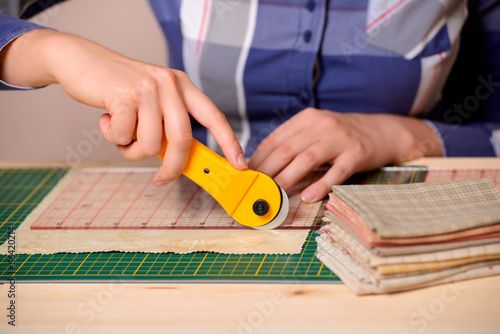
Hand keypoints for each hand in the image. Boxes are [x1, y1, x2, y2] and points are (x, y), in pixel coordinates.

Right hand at [0, 29, 246, 185]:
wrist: (82, 61)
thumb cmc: (119, 89)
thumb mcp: (153, 102)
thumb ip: (168, 126)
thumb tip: (182, 161)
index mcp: (182, 86)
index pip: (213, 117)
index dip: (229, 143)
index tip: (240, 164)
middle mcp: (169, 84)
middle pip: (182, 141)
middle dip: (172, 168)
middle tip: (160, 179)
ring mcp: (147, 88)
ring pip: (149, 145)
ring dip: (131, 149)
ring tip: (121, 131)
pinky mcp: (123, 95)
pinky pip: (124, 138)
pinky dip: (113, 138)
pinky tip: (106, 119)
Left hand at [248, 108, 441, 201]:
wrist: (382, 131)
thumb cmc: (342, 136)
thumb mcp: (316, 131)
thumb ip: (293, 144)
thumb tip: (263, 166)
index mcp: (306, 119)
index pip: (275, 139)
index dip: (257, 158)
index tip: (246, 175)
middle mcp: (321, 125)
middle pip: (287, 149)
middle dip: (267, 171)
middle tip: (254, 189)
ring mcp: (339, 138)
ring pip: (307, 159)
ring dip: (287, 179)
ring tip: (274, 195)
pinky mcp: (356, 154)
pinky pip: (336, 172)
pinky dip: (320, 185)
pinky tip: (308, 197)